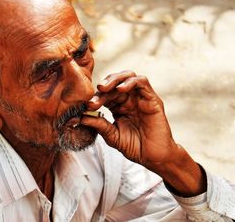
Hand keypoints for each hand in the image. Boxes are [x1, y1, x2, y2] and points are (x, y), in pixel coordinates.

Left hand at [81, 70, 206, 195]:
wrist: (153, 158)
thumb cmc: (135, 147)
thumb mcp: (112, 136)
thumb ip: (99, 125)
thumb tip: (81, 117)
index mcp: (119, 106)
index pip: (105, 94)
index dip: (96, 97)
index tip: (88, 106)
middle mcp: (130, 99)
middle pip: (115, 82)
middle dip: (104, 86)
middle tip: (96, 91)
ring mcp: (141, 98)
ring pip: (128, 76)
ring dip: (115, 79)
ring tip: (104, 87)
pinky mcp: (152, 99)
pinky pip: (142, 82)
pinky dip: (130, 82)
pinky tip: (120, 89)